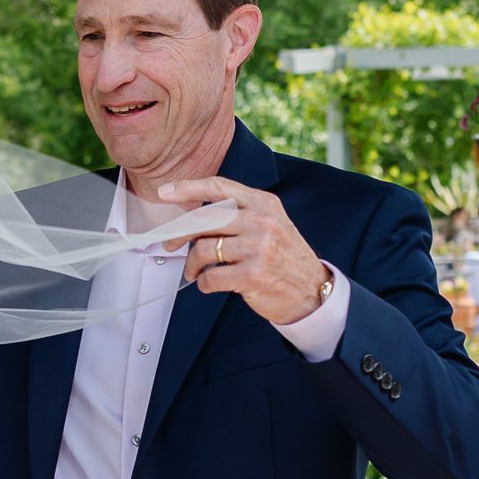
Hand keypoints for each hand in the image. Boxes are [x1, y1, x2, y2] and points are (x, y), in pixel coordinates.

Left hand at [158, 177, 328, 325]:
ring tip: (194, 272)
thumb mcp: (271, 225)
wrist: (312, 291)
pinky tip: (209, 284)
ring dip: (192, 264)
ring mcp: (258, 248)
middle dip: (180, 232)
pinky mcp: (252, 275)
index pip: (219, 188)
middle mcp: (262, 221)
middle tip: (171, 243)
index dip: (188, 188)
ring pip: (204, 250)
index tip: (165, 192)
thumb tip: (196, 219)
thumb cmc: (285, 259)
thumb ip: (239, 215)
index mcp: (264, 204)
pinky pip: (211, 277)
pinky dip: (204, 283)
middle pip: (205, 219)